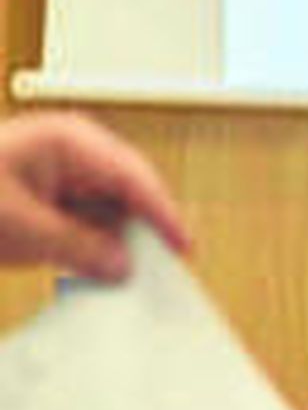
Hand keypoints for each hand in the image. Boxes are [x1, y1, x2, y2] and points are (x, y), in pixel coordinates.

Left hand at [0, 113, 190, 280]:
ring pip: (108, 204)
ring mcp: (56, 168)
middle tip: (162, 263)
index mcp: (66, 141)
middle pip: (127, 188)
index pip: (134, 177)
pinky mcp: (43, 191)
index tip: (183, 246)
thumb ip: (78, 248)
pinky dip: (93, 238)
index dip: (163, 214)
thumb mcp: (21, 229)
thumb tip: (121, 265)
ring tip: (125, 268)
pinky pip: (85, 214)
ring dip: (116, 235)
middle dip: (143, 226)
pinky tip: (95, 261)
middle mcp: (67, 149)